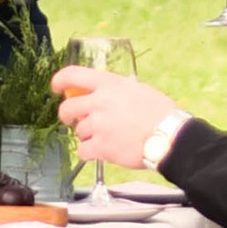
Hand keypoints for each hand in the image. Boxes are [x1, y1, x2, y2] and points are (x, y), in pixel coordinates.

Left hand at [52, 64, 186, 172]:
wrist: (170, 137)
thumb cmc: (160, 113)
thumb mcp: (136, 89)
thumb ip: (114, 90)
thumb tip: (99, 94)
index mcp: (108, 84)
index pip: (72, 75)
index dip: (59, 81)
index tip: (56, 88)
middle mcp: (99, 102)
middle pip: (67, 108)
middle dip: (67, 116)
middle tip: (73, 121)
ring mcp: (98, 125)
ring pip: (78, 131)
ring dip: (87, 136)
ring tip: (105, 137)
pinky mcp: (101, 147)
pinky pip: (83, 151)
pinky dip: (89, 153)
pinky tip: (101, 152)